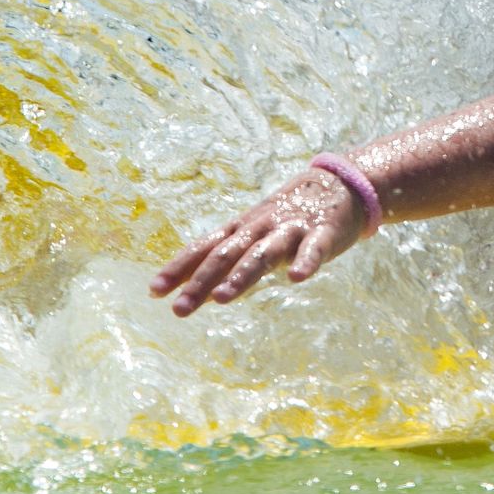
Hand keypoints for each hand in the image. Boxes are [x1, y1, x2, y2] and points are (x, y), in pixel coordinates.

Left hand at [150, 168, 367, 316]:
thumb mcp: (254, 234)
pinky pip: (313, 249)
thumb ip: (227, 258)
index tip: (155, 291)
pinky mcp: (322, 233)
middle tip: (179, 308)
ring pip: (262, 253)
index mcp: (241, 229)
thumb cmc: (287, 217)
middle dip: (201, 281)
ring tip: (222, 298)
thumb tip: (191, 285)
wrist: (339, 184)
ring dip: (241, 275)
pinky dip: (305, 262)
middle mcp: (259, 227)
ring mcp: (290, 229)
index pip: (204, 249)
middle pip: (225, 255)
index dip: (179, 268)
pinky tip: (297, 278)